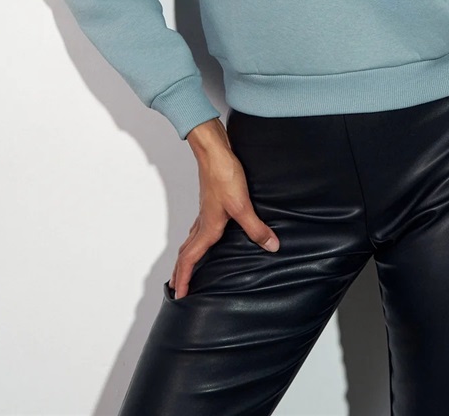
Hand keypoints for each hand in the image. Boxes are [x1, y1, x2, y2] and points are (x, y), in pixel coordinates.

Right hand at [169, 118, 279, 299]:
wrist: (215, 151)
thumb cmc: (223, 175)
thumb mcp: (243, 205)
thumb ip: (256, 228)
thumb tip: (271, 247)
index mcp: (207, 228)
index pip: (189, 259)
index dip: (184, 278)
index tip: (178, 295)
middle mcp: (202, 222)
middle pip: (185, 252)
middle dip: (181, 271)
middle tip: (177, 287)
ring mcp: (204, 212)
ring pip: (190, 239)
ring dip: (187, 255)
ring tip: (188, 266)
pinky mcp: (210, 202)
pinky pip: (198, 227)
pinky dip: (196, 239)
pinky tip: (208, 235)